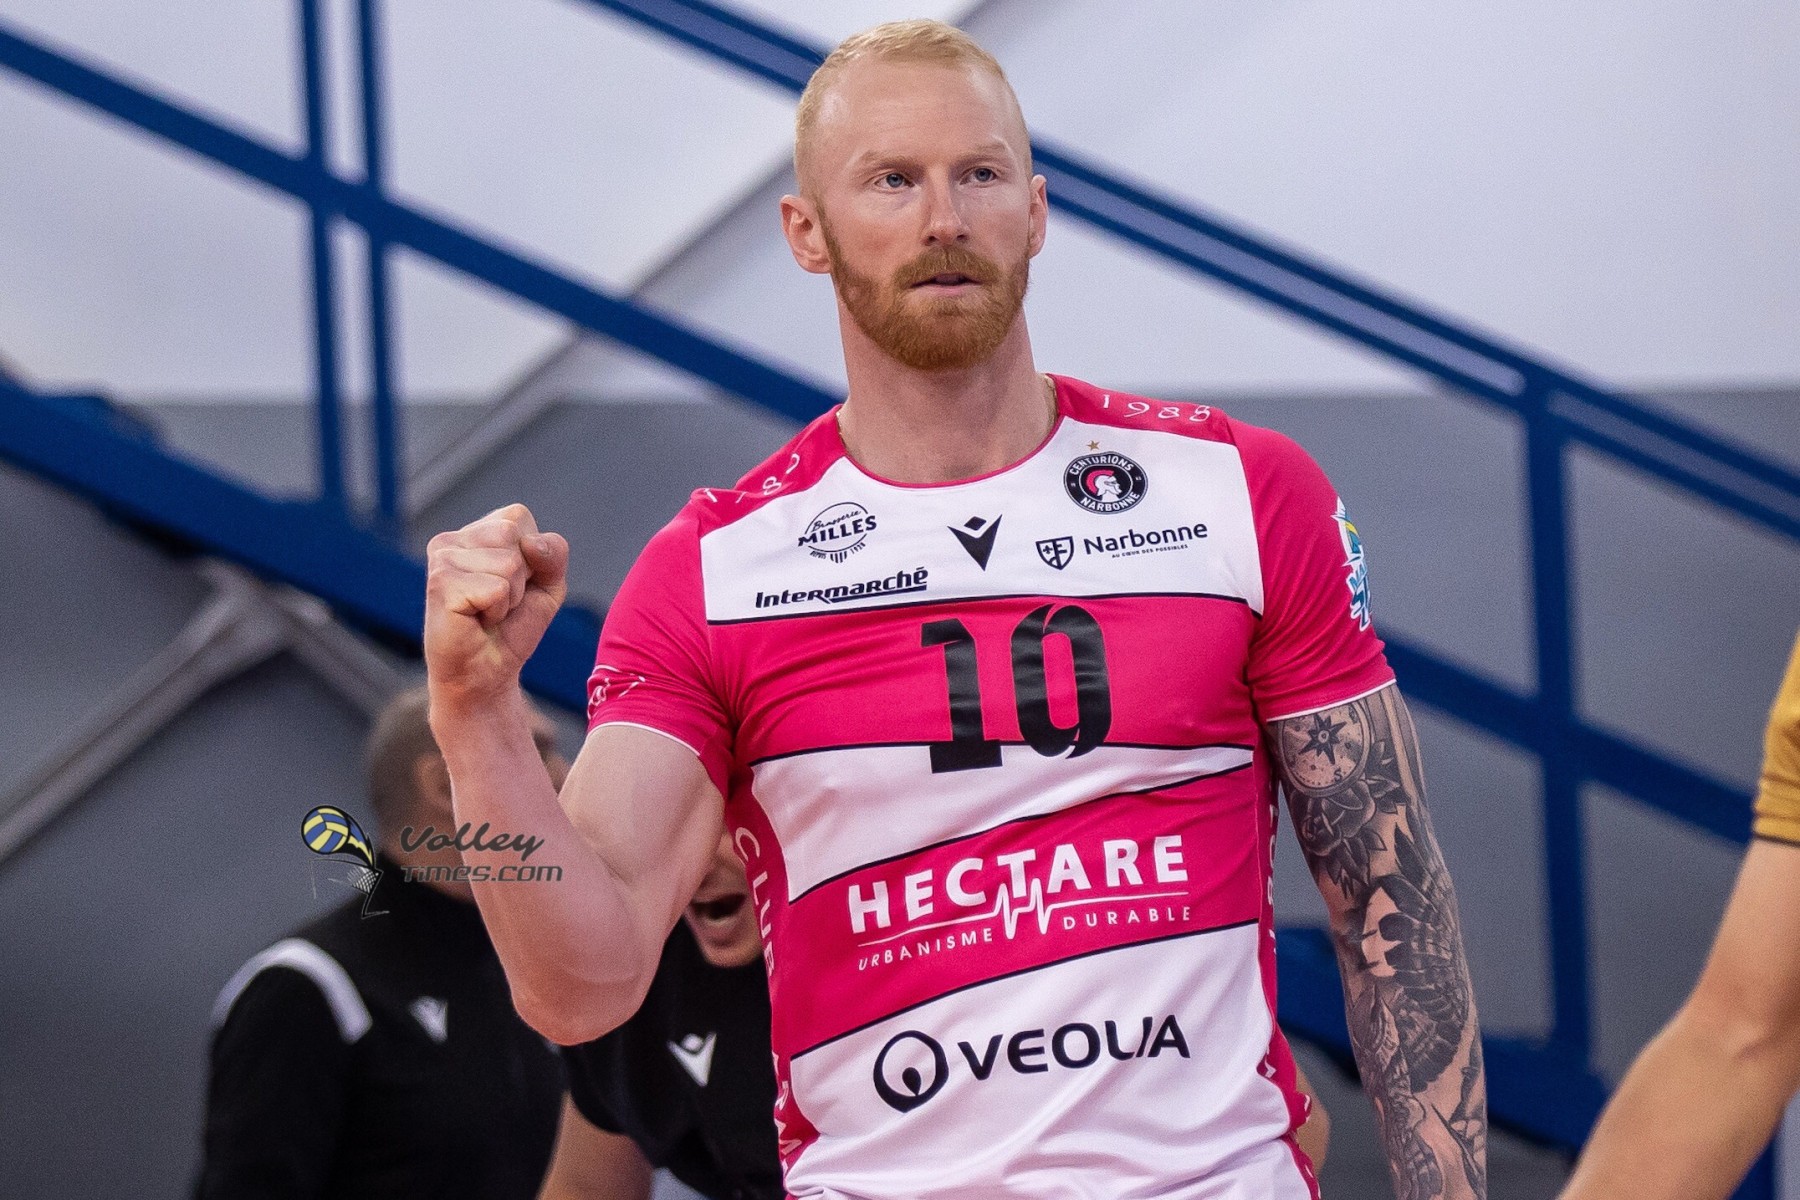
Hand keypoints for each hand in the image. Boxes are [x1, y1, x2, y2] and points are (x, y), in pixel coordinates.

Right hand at [424, 503, 568, 707]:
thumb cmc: (512, 628)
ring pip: (509, 563)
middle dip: (522, 578)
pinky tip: (476, 621)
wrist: (487, 674)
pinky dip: (498, 611)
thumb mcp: (548, 585)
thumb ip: (553, 553)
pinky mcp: (440, 583)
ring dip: (510, 597)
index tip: (513, 585)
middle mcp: (452, 539)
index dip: (532, 556)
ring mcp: (442, 559)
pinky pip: (497, 588)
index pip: (519, 516)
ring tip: (487, 612)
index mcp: (474, 531)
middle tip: (499, 602)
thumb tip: (532, 543)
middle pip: (515, 537)